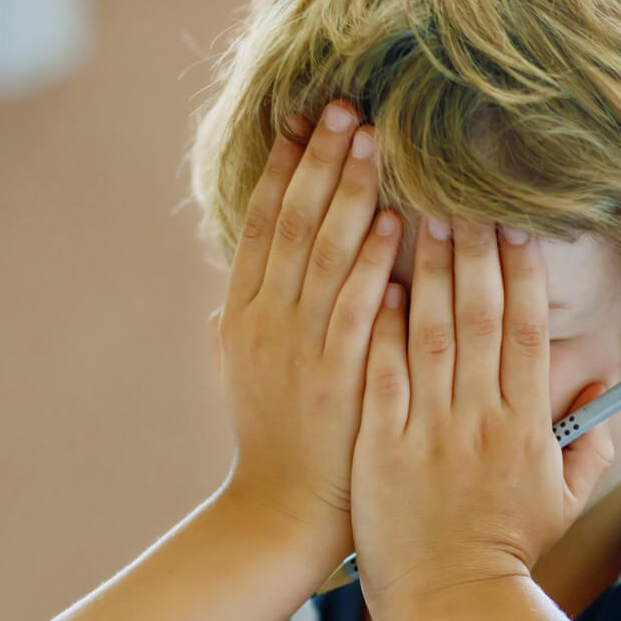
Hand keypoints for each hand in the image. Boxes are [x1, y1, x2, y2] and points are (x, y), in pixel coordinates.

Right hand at [211, 101, 401, 565]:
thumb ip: (236, 327)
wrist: (282, 514)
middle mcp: (265, 322)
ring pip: (323, 253)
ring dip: (350, 192)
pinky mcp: (336, 376)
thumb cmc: (274, 444)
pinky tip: (392, 221)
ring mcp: (298, 348)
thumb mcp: (240, 375)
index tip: (304, 121)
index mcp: (242, 315)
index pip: (260, 223)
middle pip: (291, 223)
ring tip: (373, 141)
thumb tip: (227, 293)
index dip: (283, 168)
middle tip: (346, 107)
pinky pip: (357, 307)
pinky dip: (373, 261)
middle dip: (320, 161)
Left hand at [349, 214, 614, 620]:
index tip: (516, 227)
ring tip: (418, 218)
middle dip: (472, 253)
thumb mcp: (564, 499)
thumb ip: (593, 443)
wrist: (451, 601)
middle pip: (478, 318)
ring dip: (426, 273)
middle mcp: (481, 419)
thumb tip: (610, 389)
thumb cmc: (508, 550)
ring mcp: (430, 431)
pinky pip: (383, 376)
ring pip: (430, 335)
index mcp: (526, 425)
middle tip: (461, 199)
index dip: (522, 275)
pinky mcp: (385, 448)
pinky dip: (381, 329)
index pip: (526, 331)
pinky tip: (377, 284)